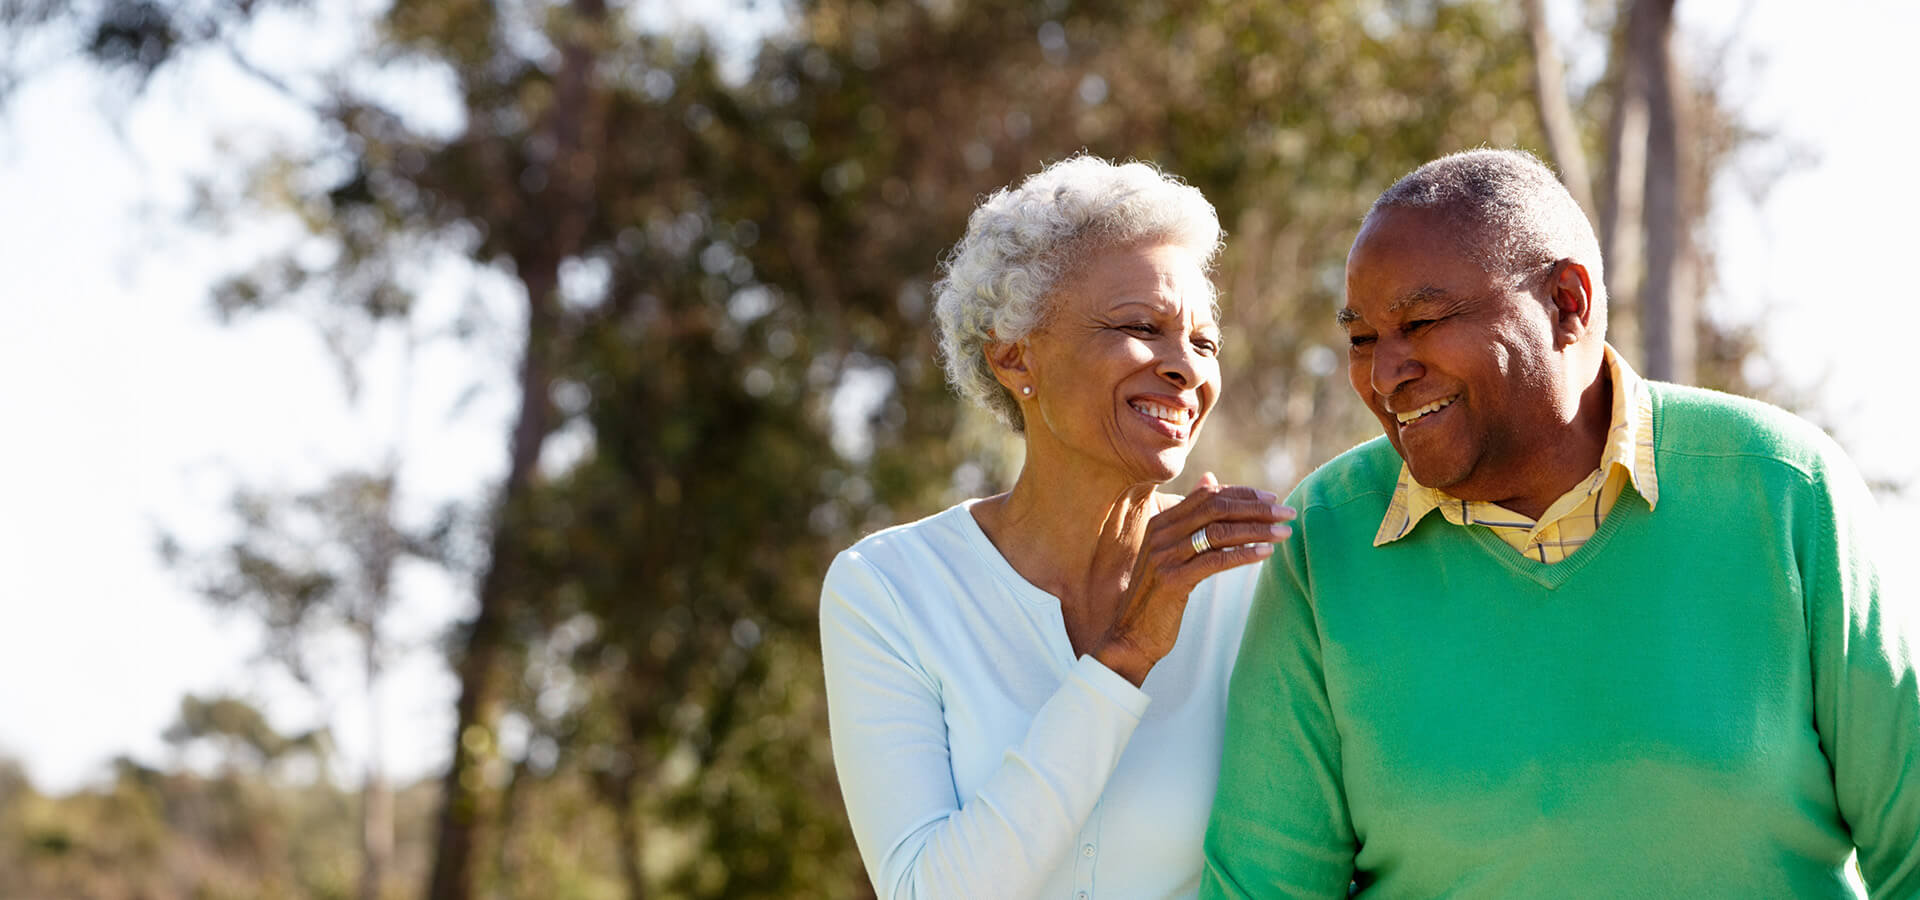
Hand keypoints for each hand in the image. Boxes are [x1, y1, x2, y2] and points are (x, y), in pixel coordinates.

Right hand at [1093, 472, 1293, 685]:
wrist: (1131, 633)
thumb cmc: (1158, 593)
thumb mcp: (1170, 550)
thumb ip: (1189, 518)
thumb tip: (1210, 478)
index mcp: (1161, 521)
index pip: (1207, 495)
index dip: (1242, 493)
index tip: (1271, 498)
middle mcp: (1161, 533)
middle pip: (1216, 508)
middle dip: (1256, 508)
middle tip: (1286, 512)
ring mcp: (1164, 556)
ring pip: (1219, 532)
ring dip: (1257, 530)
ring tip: (1284, 532)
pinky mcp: (1173, 580)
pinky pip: (1215, 560)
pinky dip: (1244, 554)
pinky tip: (1266, 553)